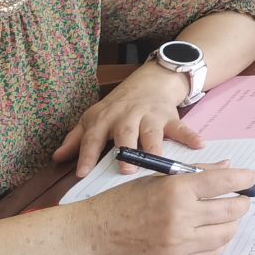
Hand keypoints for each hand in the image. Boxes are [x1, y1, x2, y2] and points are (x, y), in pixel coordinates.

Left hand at [54, 63, 200, 177]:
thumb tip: (55, 158)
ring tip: (157, 160)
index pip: (93, 137)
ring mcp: (150, 116)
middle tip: (125, 170)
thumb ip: (76, 139)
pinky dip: (190, 136)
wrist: (150, 81)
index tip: (82, 173)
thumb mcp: (94, 118)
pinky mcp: (170, 116)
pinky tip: (198, 145)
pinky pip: (181, 127)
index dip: (86, 155)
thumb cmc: (118, 106)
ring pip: (152, 132)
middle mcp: (127, 116)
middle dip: (126, 150)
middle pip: (125, 133)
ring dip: (154, 147)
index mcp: (105, 119)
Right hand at [75, 166, 254, 254]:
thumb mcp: (156, 179)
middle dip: (242, 202)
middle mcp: (181, 217)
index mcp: (176, 190)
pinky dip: (218, 244)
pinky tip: (213, 235)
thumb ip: (194, 174)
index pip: (224, 181)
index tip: (251, 178)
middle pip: (232, 210)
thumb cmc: (122, 203)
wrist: (92, 236)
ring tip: (226, 217)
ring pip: (226, 234)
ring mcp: (179, 244)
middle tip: (241, 199)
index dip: (244, 178)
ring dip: (232, 224)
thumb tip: (227, 167)